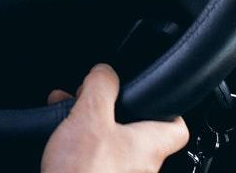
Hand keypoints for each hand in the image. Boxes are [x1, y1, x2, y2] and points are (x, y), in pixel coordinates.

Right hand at [41, 64, 190, 172]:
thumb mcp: (91, 117)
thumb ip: (101, 88)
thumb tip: (106, 72)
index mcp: (150, 146)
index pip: (177, 126)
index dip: (166, 108)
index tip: (149, 95)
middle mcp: (141, 168)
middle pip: (135, 133)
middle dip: (109, 112)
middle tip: (89, 100)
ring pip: (111, 147)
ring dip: (90, 128)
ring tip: (66, 115)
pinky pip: (95, 163)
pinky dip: (79, 149)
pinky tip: (58, 141)